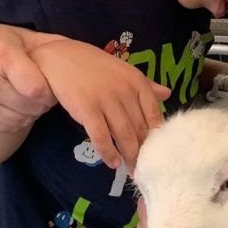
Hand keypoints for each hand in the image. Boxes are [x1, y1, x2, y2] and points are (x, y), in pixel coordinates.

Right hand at [0, 24, 56, 131]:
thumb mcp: (22, 37)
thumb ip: (50, 45)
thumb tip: (82, 55)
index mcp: (3, 59)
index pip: (37, 90)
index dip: (50, 92)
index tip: (51, 85)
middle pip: (32, 107)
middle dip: (43, 102)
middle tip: (39, 89)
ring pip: (22, 119)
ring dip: (31, 112)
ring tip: (26, 94)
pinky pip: (9, 126)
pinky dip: (18, 119)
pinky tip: (14, 103)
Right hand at [31, 39, 170, 168]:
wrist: (59, 57)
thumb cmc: (93, 66)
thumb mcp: (124, 71)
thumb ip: (146, 85)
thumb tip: (168, 94)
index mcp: (138, 81)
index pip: (154, 115)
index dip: (157, 137)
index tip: (159, 153)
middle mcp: (125, 91)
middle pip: (140, 128)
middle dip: (144, 151)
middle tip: (147, 168)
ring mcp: (106, 100)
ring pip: (123, 135)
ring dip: (129, 156)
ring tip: (132, 170)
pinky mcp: (87, 109)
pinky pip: (101, 136)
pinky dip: (108, 152)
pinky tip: (112, 163)